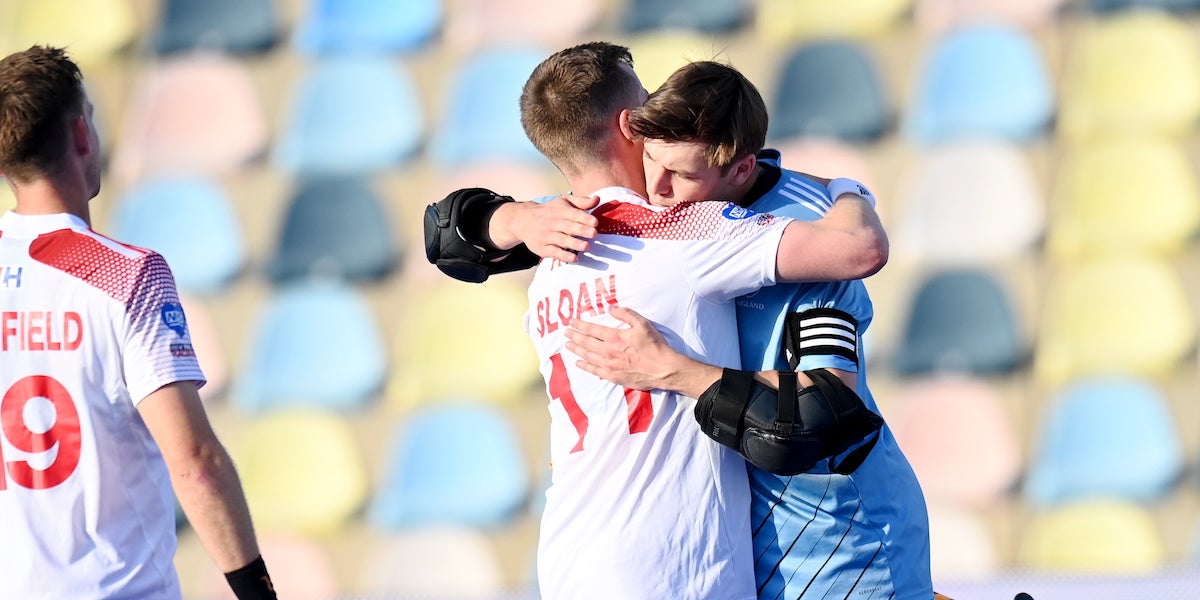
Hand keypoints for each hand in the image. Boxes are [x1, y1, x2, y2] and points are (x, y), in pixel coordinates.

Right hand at [493, 194, 599, 261]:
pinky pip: (553, 252)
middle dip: (581, 230)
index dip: (584, 218)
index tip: (595, 222)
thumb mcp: (563, 202)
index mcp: (559, 210)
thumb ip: (581, 202)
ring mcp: (546, 236)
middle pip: (567, 226)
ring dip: (574, 243)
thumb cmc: (549, 211)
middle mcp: (552, 222)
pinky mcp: (542, 248)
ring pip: (561, 239)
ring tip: (586, 246)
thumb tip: (597, 199)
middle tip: (594, 233)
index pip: (573, 214)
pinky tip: (574, 258)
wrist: (523, 221)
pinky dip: (563, 255)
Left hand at [565, 306, 679, 390]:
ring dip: (576, 350)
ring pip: (587, 356)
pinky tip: (578, 363)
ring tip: (568, 345)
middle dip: (574, 337)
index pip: (592, 330)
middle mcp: (608, 351)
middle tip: (566, 333)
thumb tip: (610, 308)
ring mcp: (609, 365)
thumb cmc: (654, 346)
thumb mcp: (642, 324)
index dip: (580, 325)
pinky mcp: (613, 377)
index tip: (571, 322)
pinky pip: (594, 371)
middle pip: (586, 343)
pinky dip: (584, 366)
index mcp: (615, 337)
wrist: (663, 369)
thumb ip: (625, 314)